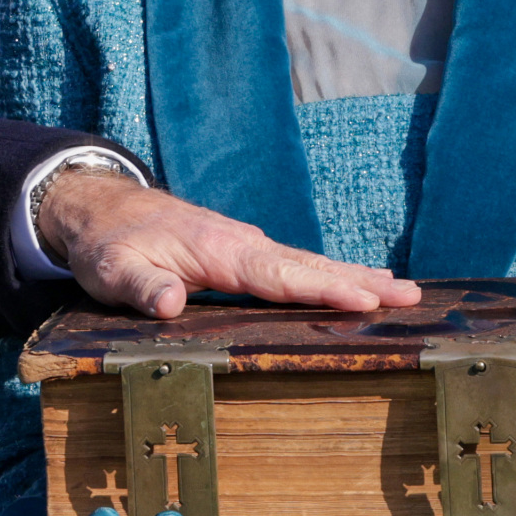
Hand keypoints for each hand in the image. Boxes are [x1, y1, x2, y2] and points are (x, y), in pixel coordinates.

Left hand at [37, 171, 421, 317]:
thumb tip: (169, 305)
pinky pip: (294, 267)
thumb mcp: (113, 270)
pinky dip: (329, 276)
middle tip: (412, 297)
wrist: (103, 210)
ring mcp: (245, 248)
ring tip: (404, 292)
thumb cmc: (109, 244)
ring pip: (307, 264)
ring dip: (354, 277)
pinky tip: (357, 287)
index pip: (279, 275)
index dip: (324, 290)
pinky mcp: (243, 256)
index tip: (368, 300)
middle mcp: (242, 245)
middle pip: (308, 267)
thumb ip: (140, 286)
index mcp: (218, 250)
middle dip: (360, 281)